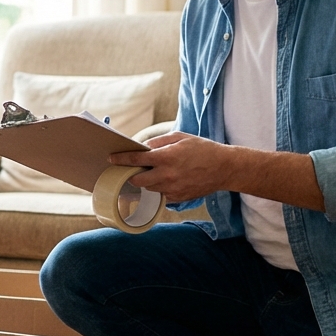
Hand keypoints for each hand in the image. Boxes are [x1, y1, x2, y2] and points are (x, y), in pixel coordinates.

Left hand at [110, 132, 235, 201]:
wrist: (224, 168)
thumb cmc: (202, 149)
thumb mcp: (180, 138)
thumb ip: (158, 143)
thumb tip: (141, 148)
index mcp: (167, 157)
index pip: (136, 160)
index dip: (121, 159)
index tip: (111, 158)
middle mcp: (167, 175)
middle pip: (136, 180)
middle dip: (131, 175)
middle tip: (131, 169)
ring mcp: (172, 189)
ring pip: (147, 189)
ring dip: (144, 182)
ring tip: (150, 173)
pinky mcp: (177, 198)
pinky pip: (160, 195)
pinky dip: (157, 188)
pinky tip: (163, 181)